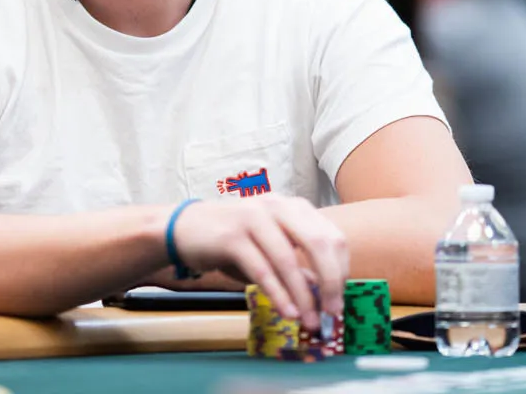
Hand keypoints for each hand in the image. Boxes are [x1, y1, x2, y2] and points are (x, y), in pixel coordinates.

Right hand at [170, 194, 347, 331]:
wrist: (183, 229)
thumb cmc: (232, 240)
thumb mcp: (270, 247)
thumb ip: (296, 263)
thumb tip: (323, 291)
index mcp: (293, 207)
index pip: (332, 236)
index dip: (341, 270)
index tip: (339, 298)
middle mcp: (277, 206)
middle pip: (317, 243)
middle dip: (331, 282)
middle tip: (332, 312)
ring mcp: (253, 217)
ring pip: (288, 260)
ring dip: (302, 296)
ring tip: (309, 321)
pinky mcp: (231, 236)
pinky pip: (261, 269)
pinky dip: (278, 294)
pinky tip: (287, 312)